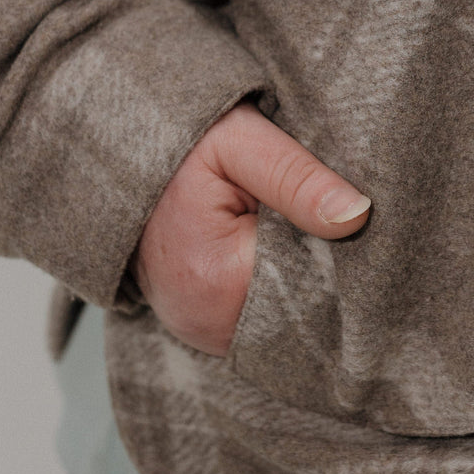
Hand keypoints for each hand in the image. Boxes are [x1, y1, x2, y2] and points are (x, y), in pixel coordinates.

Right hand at [130, 102, 370, 355]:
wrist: (115, 157)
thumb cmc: (181, 143)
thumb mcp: (240, 140)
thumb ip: (297, 176)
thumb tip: (358, 216)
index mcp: (219, 279)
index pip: (318, 284)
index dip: (344, 251)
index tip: (356, 219)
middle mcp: (209, 324)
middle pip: (304, 311)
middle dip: (328, 269)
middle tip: (331, 218)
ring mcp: (204, 334)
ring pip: (287, 320)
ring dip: (304, 281)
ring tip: (300, 232)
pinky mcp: (206, 329)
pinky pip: (264, 321)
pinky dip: (282, 290)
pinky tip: (282, 252)